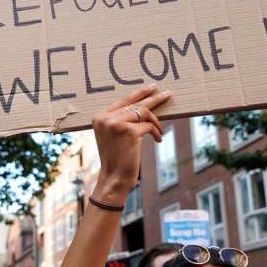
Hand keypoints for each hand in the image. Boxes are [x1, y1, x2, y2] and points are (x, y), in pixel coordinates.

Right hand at [91, 84, 171, 204]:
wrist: (114, 178)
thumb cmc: (117, 159)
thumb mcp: (114, 136)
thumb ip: (122, 120)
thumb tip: (144, 105)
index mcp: (99, 117)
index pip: (123, 100)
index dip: (139, 94)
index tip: (151, 89)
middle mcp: (106, 118)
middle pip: (135, 103)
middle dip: (154, 98)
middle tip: (167, 93)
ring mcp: (117, 123)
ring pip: (144, 113)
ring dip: (156, 122)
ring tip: (160, 130)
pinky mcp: (129, 131)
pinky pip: (149, 126)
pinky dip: (156, 132)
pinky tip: (158, 139)